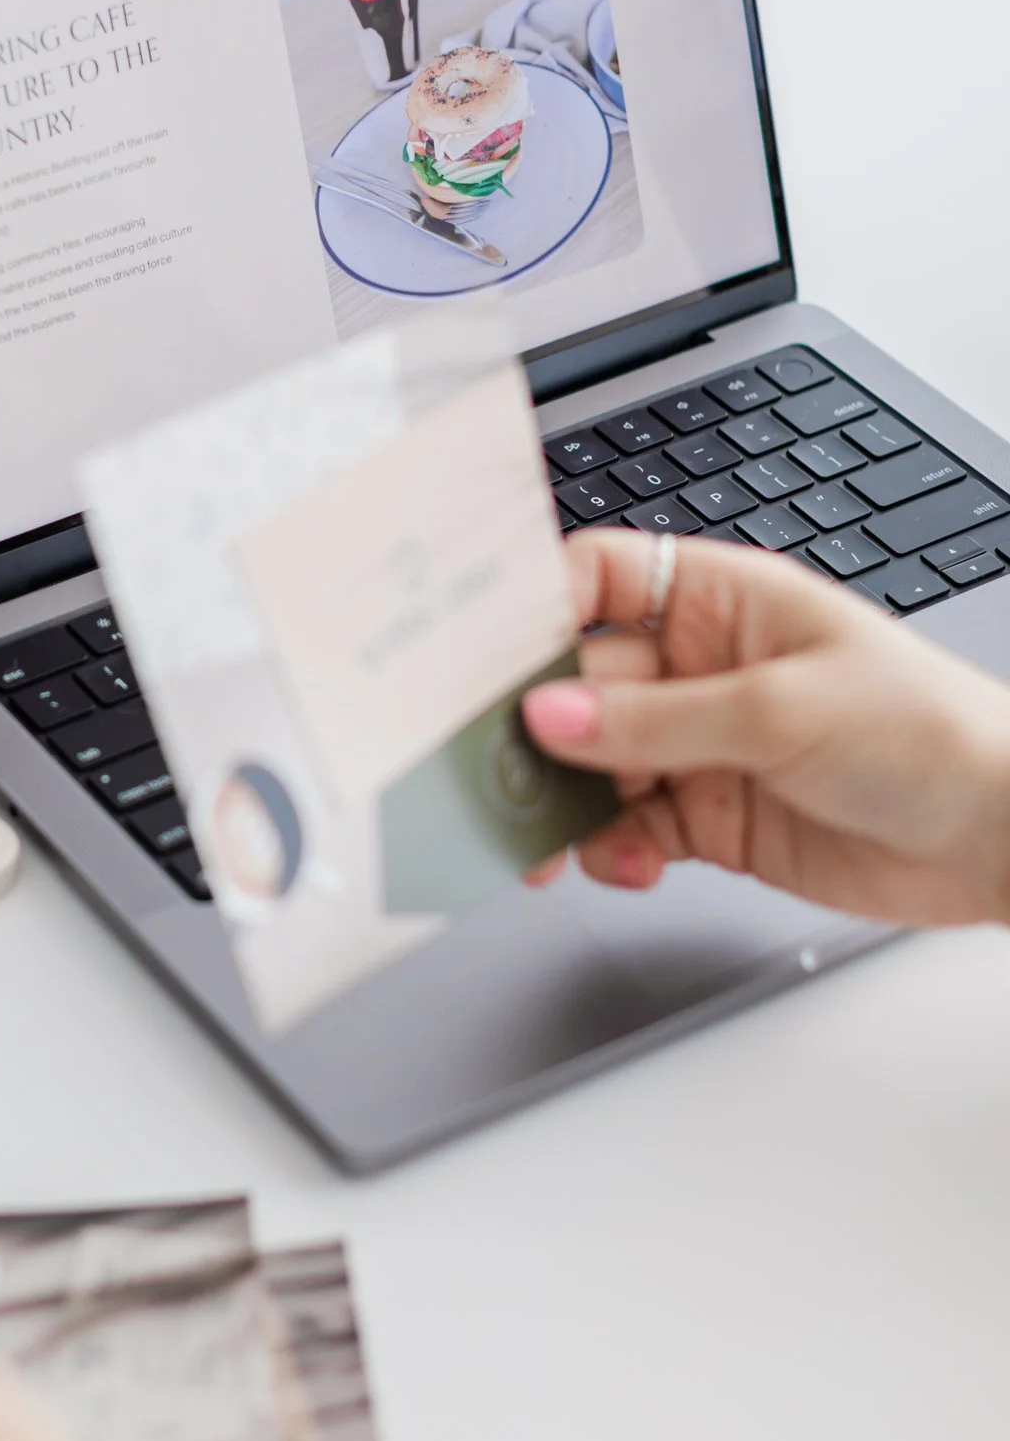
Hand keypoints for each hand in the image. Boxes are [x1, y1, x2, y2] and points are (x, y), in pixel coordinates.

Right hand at [522, 528, 1009, 925]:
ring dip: (564, 801)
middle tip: (494, 766)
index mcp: (719, 602)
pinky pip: (626, 829)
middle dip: (536, 727)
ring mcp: (701, 745)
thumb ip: (654, 720)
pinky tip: (626, 862)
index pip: (597, 579)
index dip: (535, 606)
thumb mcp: (781, 710)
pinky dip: (609, 850)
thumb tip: (551, 716)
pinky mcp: (710, 818)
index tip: (482, 652)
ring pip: (593, 765)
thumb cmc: (929, 732)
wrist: (1000, 836)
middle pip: (579, 682)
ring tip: (547, 838)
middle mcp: (699, 668)